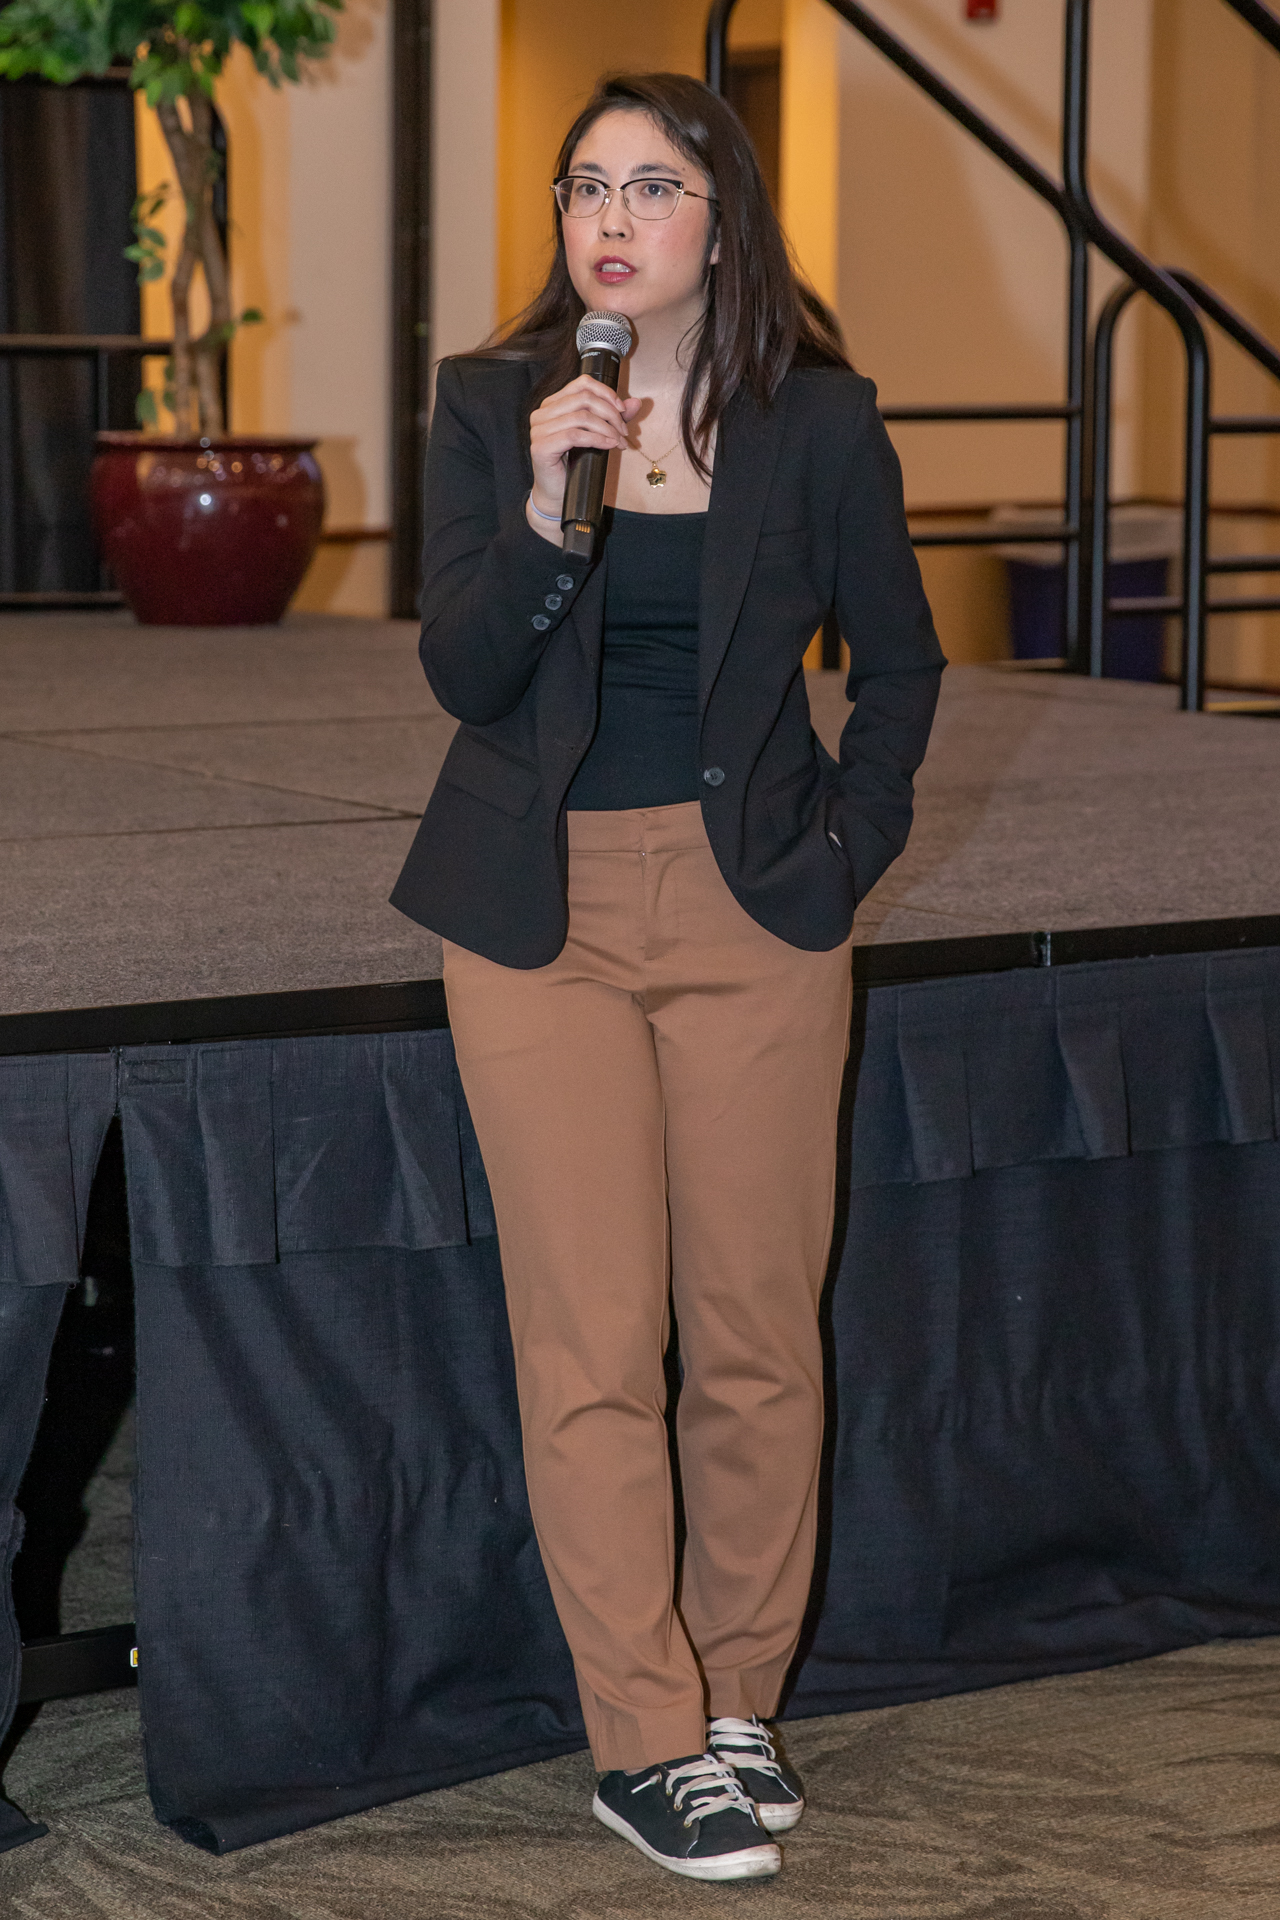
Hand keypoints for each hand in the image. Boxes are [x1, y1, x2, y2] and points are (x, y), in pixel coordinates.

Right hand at [528, 373, 641, 519]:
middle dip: (610, 414)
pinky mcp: (541, 447)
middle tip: (623, 432)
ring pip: (581, 416)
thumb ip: (613, 417)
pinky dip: (597, 439)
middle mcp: (542, 412)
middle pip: (584, 398)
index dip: (606, 393)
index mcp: (553, 403)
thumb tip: (636, 402)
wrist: (558, 494)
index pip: (582, 383)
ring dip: (606, 429)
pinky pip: (575, 436)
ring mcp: (539, 429)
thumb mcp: (597, 435)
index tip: (622, 409)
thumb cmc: (575, 464)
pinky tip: (609, 446)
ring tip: (618, 442)